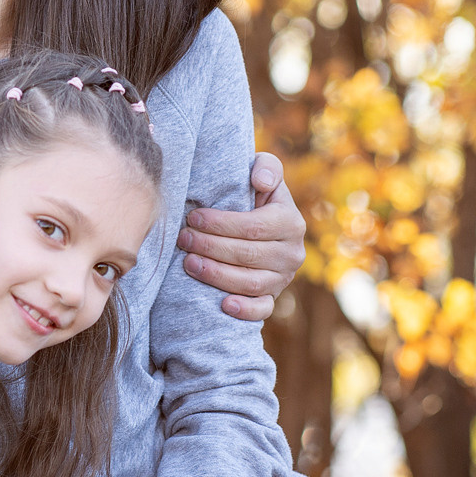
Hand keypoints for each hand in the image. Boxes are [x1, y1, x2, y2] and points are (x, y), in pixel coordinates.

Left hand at [179, 151, 305, 321]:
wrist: (259, 223)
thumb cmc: (254, 193)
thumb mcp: (264, 172)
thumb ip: (266, 166)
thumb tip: (260, 181)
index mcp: (291, 222)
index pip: (253, 227)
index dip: (220, 224)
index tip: (192, 217)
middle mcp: (292, 253)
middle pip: (247, 255)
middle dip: (210, 247)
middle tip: (182, 239)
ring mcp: (283, 278)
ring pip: (250, 282)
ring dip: (216, 274)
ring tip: (188, 263)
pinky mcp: (273, 297)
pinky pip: (262, 309)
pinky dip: (244, 310)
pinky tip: (223, 305)